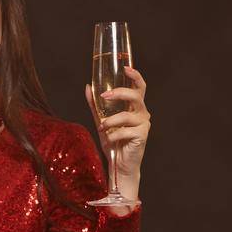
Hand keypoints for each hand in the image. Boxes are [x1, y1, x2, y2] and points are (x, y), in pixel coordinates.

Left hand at [84, 65, 149, 182]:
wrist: (119, 164)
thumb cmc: (113, 141)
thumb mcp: (101, 120)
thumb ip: (95, 105)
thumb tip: (88, 87)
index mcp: (134, 107)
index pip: (139, 87)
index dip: (135, 76)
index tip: (125, 67)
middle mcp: (142, 113)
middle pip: (136, 96)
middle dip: (120, 93)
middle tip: (104, 95)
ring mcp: (144, 124)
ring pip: (126, 115)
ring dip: (110, 121)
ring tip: (102, 127)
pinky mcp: (142, 136)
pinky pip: (124, 131)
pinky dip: (113, 135)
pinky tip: (109, 139)